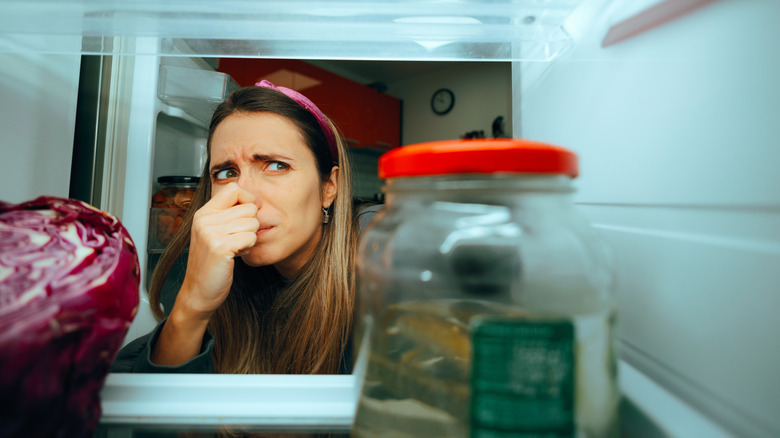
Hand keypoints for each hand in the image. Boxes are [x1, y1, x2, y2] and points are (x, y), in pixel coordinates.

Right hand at [176, 182, 258, 319]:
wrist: (198, 292)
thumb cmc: (211, 264)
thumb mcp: (214, 233)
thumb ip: (228, 215)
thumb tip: (254, 201)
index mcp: (204, 213)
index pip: (234, 188)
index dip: (248, 199)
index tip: (247, 216)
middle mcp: (205, 220)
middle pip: (249, 207)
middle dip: (251, 224)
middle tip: (238, 239)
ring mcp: (211, 233)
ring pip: (252, 222)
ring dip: (250, 237)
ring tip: (235, 247)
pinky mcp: (220, 247)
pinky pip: (251, 237)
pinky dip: (249, 247)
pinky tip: (237, 254)